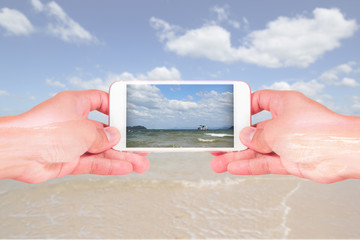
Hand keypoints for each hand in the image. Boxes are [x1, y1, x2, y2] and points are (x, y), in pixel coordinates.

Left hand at [0, 90, 149, 182]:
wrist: (18, 152)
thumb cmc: (45, 130)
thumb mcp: (84, 129)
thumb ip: (103, 136)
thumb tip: (114, 138)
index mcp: (76, 104)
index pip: (100, 101)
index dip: (115, 107)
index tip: (129, 116)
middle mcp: (75, 122)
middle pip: (105, 131)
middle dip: (124, 141)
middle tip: (141, 147)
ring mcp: (72, 142)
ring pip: (102, 150)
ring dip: (121, 157)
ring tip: (141, 164)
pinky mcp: (68, 159)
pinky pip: (93, 162)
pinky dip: (109, 166)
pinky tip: (125, 168)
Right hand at [211, 90, 359, 182]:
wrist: (342, 153)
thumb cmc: (315, 130)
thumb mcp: (277, 128)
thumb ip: (257, 136)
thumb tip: (245, 138)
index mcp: (283, 104)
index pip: (259, 100)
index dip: (244, 106)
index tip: (229, 115)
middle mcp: (284, 122)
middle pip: (253, 131)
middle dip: (234, 140)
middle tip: (217, 146)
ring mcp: (287, 142)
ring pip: (257, 150)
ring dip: (237, 157)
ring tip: (218, 164)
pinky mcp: (290, 160)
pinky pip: (265, 162)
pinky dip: (250, 166)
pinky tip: (234, 168)